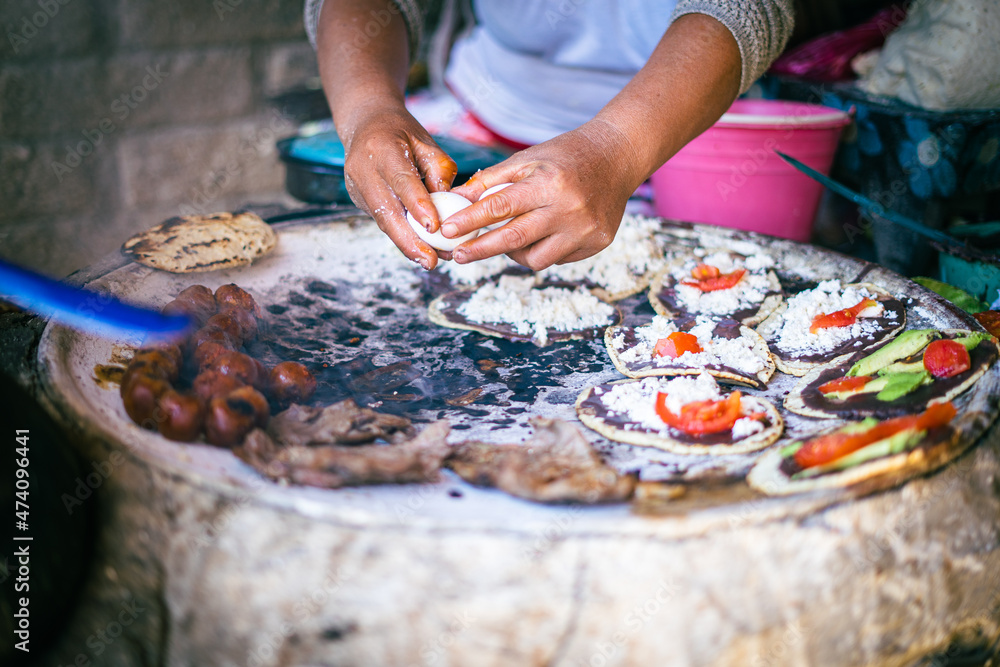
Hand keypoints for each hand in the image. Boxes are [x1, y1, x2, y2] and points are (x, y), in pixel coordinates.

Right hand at [341, 105, 457, 268]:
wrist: (365, 124)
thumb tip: (449, 203)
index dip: (418, 206)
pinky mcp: (358, 199)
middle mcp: (364, 170)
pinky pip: (382, 220)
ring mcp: (357, 187)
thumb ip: (439, 170)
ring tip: (431, 260)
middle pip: (386, 212)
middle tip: (431, 261)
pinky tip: (420, 247)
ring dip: (407, 244)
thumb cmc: (401, 133)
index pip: (402, 182)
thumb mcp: (426, 142)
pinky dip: (401, 235)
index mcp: (384, 150)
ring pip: (383, 222)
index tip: (434, 228)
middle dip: (409, 241)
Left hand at [445, 120, 643, 270]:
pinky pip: (557, 259)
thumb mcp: (527, 159)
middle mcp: (568, 209)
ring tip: (511, 237)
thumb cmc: (565, 156)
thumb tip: (455, 202)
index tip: (447, 231)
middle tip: (458, 255)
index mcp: (548, 183)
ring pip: (535, 259)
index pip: (500, 206)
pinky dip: (542, 249)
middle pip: (514, 239)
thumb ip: (491, 181)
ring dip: (514, 253)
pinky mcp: (597, 243)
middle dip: (481, 249)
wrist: (617, 157)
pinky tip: (546, 232)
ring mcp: (585, 230)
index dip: (470, 221)